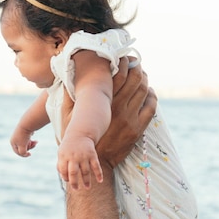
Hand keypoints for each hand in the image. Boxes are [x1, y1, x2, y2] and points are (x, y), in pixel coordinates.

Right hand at [11, 128, 37, 156]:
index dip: (23, 154)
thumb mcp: (22, 147)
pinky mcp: (25, 133)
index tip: (30, 154)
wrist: (27, 124)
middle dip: (29, 147)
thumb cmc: (24, 136)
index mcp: (12, 142)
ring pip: (26, 144)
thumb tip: (25, 154)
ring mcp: (20, 136)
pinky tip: (35, 140)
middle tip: (33, 144)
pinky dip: (32, 141)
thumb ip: (22, 153)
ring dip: (32, 144)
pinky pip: (29, 140)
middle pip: (23, 148)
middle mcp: (15, 139)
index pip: (17, 152)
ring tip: (36, 142)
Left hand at [57, 135, 103, 188]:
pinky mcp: (92, 155)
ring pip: (85, 171)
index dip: (65, 177)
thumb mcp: (61, 153)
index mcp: (64, 156)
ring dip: (86, 181)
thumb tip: (63, 177)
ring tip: (87, 188)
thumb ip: (60, 164)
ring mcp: (84, 156)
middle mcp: (74, 157)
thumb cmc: (68, 147)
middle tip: (76, 189)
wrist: (79, 134)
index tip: (68, 180)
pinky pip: (96, 166)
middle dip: (74, 182)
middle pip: (73, 172)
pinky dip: (99, 174)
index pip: (63, 170)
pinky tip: (100, 181)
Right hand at [60, 57, 155, 172]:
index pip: (118, 74)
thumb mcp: (67, 117)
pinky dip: (151, 97)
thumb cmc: (78, 138)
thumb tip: (66, 81)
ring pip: (144, 91)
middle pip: (135, 79)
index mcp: (102, 102)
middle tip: (136, 63)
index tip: (124, 57)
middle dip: (138, 68)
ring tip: (142, 76)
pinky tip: (148, 93)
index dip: (124, 62)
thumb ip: (68, 98)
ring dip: (145, 80)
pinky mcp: (138, 129)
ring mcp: (130, 119)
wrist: (94, 161)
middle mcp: (117, 108)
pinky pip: (151, 108)